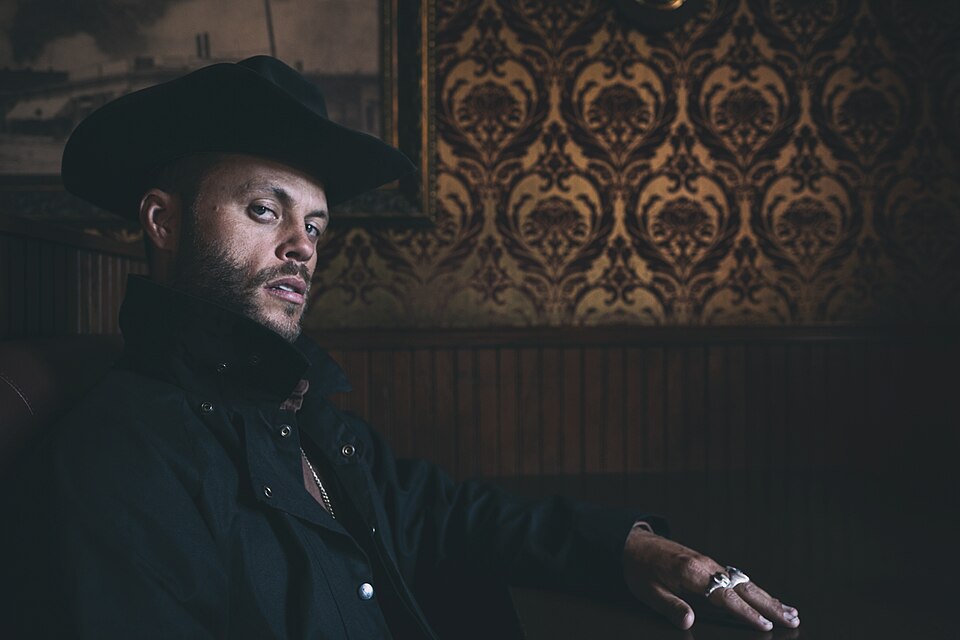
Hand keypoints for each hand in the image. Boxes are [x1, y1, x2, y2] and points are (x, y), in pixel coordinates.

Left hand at [622, 527, 799, 630]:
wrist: (632, 543)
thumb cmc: (638, 569)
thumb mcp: (648, 591)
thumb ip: (670, 606)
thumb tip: (689, 621)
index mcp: (692, 572)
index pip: (725, 596)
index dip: (746, 613)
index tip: (766, 625)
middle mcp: (706, 565)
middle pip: (744, 587)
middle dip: (770, 604)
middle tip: (793, 619)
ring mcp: (709, 563)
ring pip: (745, 582)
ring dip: (769, 597)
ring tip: (790, 611)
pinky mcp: (708, 563)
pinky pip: (737, 578)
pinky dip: (755, 589)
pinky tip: (766, 598)